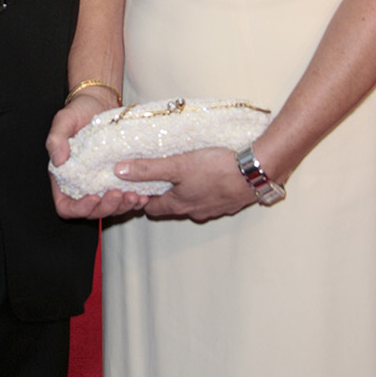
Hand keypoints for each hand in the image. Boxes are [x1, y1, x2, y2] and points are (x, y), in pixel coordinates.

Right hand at [46, 90, 148, 220]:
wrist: (101, 103)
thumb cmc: (79, 111)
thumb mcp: (64, 120)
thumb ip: (56, 139)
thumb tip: (57, 160)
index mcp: (65, 178)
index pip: (66, 206)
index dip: (79, 208)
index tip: (93, 196)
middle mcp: (83, 185)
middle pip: (91, 212)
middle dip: (106, 208)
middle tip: (119, 194)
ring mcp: (101, 185)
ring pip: (110, 209)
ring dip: (122, 207)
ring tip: (134, 196)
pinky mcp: (118, 180)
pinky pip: (124, 199)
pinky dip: (133, 201)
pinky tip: (143, 195)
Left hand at [116, 146, 255, 222]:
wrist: (256, 172)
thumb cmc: (216, 168)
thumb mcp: (177, 165)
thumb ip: (148, 169)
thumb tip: (119, 171)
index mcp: (179, 204)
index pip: (152, 209)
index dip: (143, 197)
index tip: (138, 184)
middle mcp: (195, 211)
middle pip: (172, 205)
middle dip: (164, 193)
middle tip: (160, 174)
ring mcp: (214, 209)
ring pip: (192, 202)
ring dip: (186, 190)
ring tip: (184, 171)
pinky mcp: (229, 202)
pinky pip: (211, 198)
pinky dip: (206, 189)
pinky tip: (209, 174)